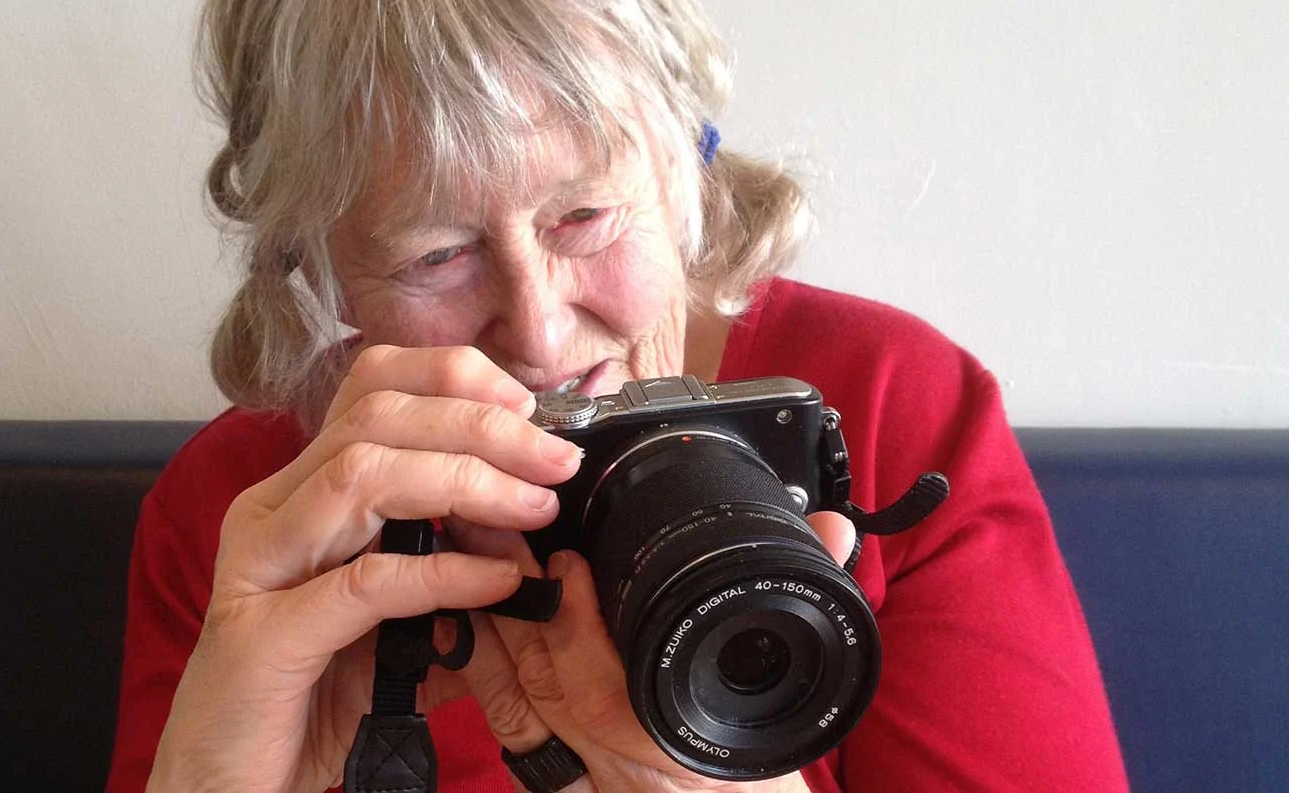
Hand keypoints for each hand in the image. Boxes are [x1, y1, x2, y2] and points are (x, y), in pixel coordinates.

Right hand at [147, 345, 583, 792]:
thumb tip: (525, 550)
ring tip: (534, 507)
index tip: (525, 407)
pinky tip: (498, 584)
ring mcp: (260, 568)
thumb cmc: (303, 704)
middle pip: (375, 417)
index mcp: (298, 495)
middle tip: (556, 458)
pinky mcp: (262, 637)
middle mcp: (272, 513)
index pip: (369, 388)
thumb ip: (443, 579)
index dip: (451, 378)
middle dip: (480, 425)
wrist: (224, 789)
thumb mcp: (388, 625)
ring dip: (466, 479)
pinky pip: (363, 582)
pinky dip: (443, 574)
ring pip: (362, 475)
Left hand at [445, 513, 857, 792]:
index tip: (565, 564)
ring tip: (465, 546)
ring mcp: (576, 780)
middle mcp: (613, 770)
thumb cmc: (760, 780)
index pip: (605, 693)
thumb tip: (833, 531)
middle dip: (509, 600)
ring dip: (482, 619)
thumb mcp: (790, 710)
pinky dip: (475, 665)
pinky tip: (456, 613)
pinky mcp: (551, 781)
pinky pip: (502, 723)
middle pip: (541, 685)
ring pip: (511, 700)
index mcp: (671, 746)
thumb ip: (809, 607)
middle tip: (489, 522)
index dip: (574, 627)